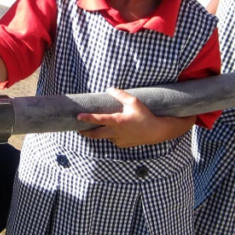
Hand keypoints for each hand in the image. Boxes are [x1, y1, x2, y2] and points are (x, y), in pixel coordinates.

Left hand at [76, 88, 192, 147]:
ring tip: (96, 128)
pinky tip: (115, 131)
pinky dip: (110, 135)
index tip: (78, 117)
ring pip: (104, 137)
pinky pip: (113, 140)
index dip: (87, 118)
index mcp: (117, 121)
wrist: (155, 131)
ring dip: (100, 133)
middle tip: (78, 129)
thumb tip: (109, 89)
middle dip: (85, 132)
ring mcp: (118, 140)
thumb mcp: (134, 102)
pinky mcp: (122, 145)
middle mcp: (116, 132)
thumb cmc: (145, 115)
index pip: (98, 120)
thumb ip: (121, 95)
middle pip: (95, 134)